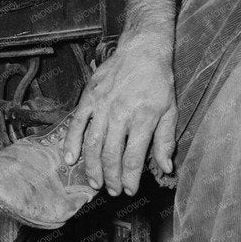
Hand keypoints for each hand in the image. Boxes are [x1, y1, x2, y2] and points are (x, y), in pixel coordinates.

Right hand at [62, 32, 176, 193]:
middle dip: (111, 177)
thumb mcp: (170, 110)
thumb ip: (165, 141)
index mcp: (144, 118)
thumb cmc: (158, 82)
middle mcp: (121, 113)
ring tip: (95, 182)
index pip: (134, 157)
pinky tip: (70, 160)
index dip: (130, 178)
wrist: (142, 50)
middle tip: (112, 191)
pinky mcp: (89, 97)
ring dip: (92, 167)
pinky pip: (77, 124)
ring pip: (93, 143)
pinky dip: (71, 143)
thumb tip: (166, 168)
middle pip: (111, 154)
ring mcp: (102, 105)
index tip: (130, 190)